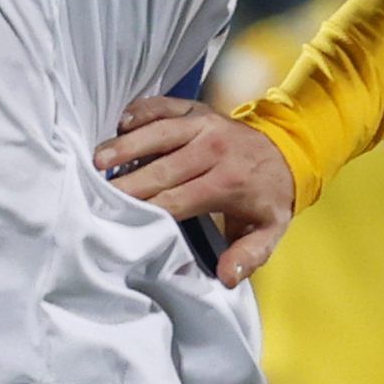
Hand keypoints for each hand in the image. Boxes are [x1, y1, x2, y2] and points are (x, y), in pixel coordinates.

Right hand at [95, 97, 296, 287]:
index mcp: (227, 182)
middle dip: (128, 184)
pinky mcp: (196, 108)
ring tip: (97, 160)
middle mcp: (214, 148)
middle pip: (162, 168)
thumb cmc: (267, 196)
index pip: (178, 199)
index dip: (148, 210)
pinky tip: (119, 124)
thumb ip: (248, 255)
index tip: (120, 221)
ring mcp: (204, 123)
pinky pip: (164, 106)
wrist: (289, 150)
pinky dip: (141, 111)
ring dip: (127, 145)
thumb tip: (226, 277)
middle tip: (94, 195)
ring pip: (159, 133)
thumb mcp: (269, 230)